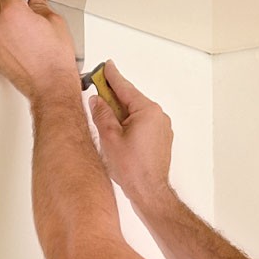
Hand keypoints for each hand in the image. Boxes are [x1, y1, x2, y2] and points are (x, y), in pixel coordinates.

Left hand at [0, 0, 80, 101]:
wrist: (51, 85)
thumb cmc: (55, 59)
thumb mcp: (55, 21)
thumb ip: (41, 4)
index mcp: (12, 12)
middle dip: (12, 2)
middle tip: (29, 7)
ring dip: (9, 19)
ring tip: (29, 29)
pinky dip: (7, 35)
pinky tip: (24, 41)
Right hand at [88, 61, 173, 204]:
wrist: (149, 191)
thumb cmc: (133, 169)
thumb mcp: (109, 137)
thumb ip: (102, 114)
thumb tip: (97, 100)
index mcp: (147, 111)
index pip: (125, 87)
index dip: (112, 76)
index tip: (106, 66)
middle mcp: (158, 116)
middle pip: (130, 99)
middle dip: (113, 97)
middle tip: (97, 91)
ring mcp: (161, 128)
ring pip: (135, 112)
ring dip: (119, 112)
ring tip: (103, 118)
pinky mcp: (160, 138)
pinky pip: (142, 123)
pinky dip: (128, 122)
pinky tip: (116, 131)